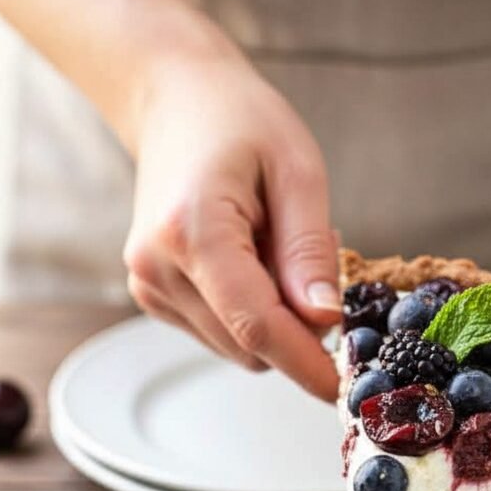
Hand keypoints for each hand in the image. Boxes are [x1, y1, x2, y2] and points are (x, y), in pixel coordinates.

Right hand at [124, 37, 339, 399]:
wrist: (175, 101)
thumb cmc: (240, 122)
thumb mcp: (298, 171)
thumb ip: (310, 251)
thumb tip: (325, 321)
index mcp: (190, 231)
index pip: (256, 324)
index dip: (305, 363)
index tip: (342, 388)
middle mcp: (157, 268)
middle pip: (248, 344)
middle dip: (297, 329)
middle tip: (313, 265)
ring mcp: (148, 286)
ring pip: (236, 346)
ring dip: (273, 318)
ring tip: (271, 247)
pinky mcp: (153, 296)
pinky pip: (222, 333)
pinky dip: (249, 312)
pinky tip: (249, 258)